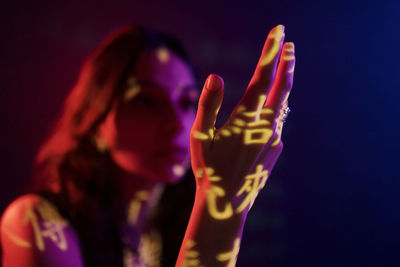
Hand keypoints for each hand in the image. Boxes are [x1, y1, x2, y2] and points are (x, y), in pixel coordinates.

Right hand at [190, 25, 294, 219]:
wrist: (226, 202)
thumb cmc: (208, 168)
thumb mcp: (199, 136)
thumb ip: (208, 105)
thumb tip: (215, 76)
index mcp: (245, 120)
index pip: (261, 78)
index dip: (270, 54)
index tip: (278, 33)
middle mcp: (265, 126)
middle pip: (281, 88)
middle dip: (286, 63)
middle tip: (290, 44)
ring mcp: (274, 138)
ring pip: (283, 103)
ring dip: (284, 83)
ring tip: (285, 67)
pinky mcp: (276, 148)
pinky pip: (279, 121)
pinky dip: (277, 106)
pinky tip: (272, 105)